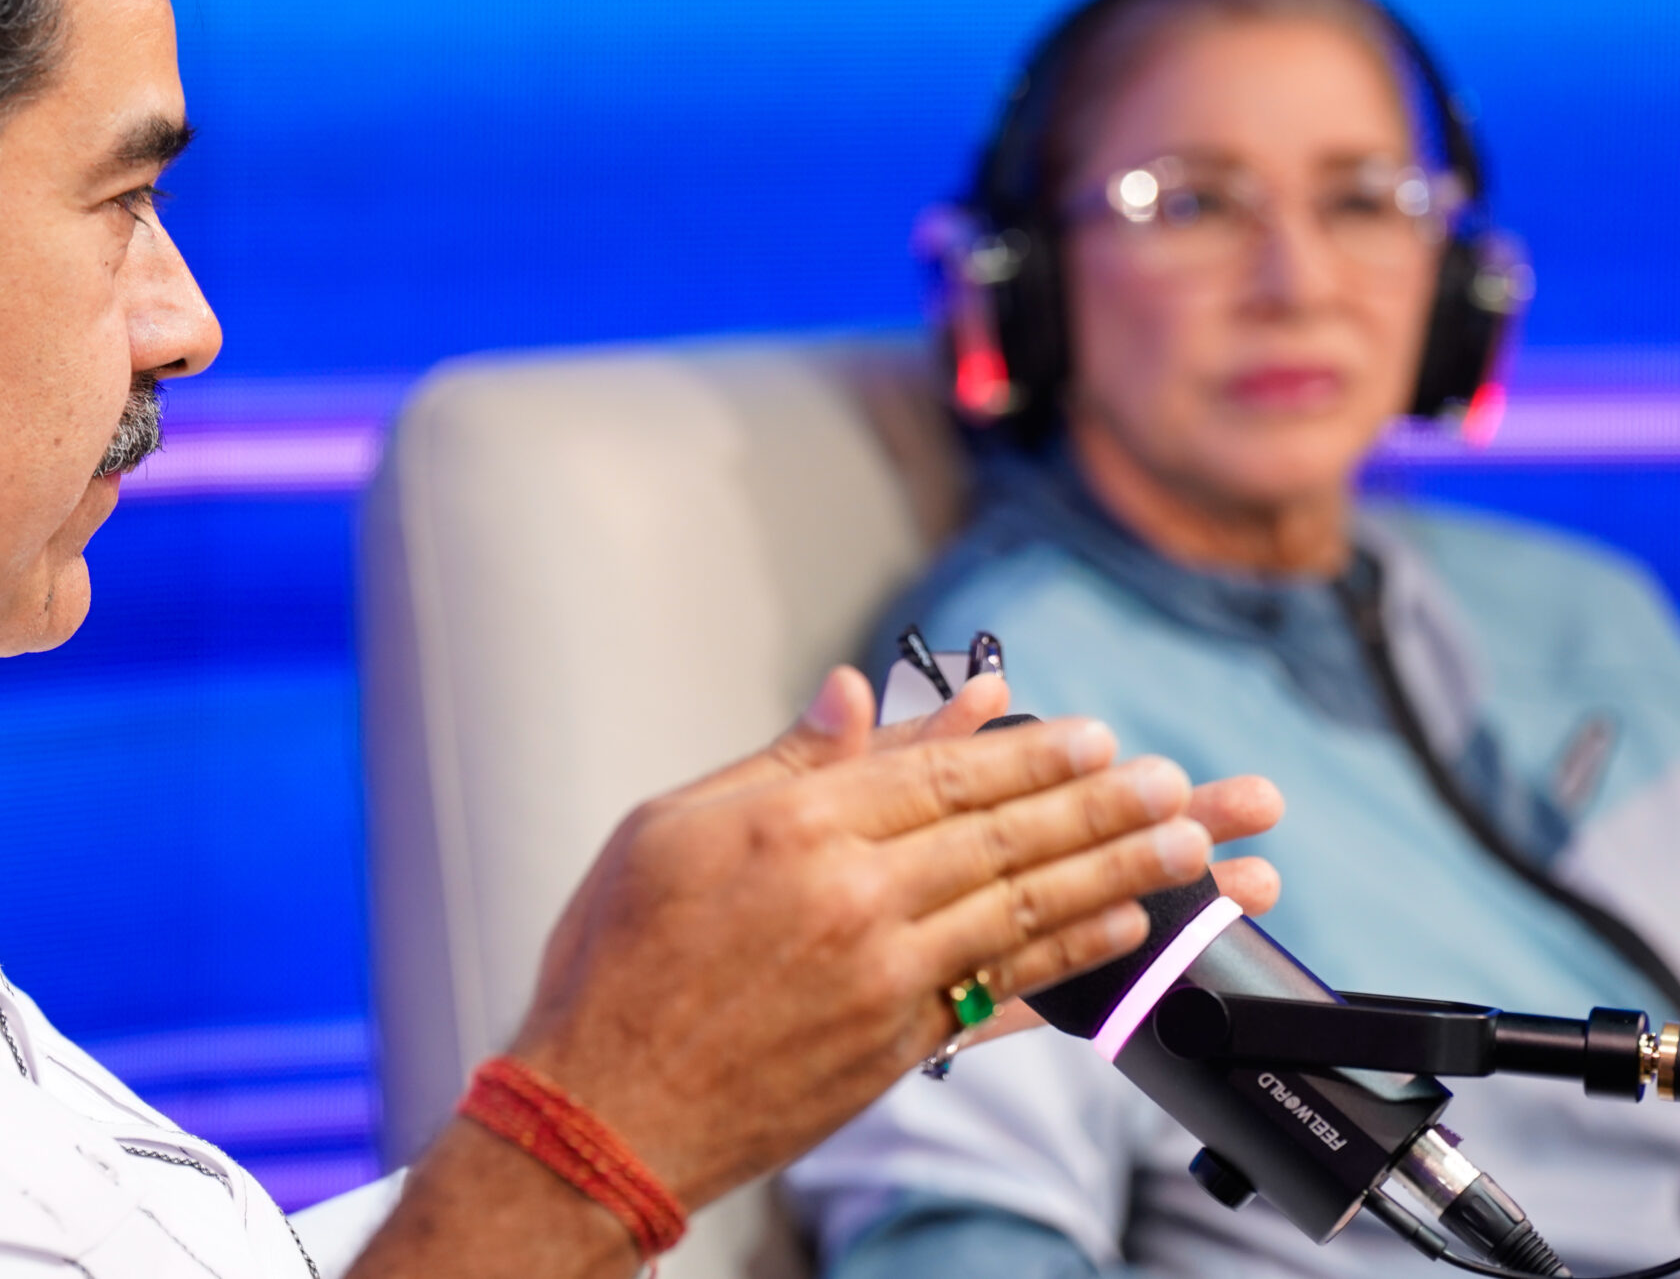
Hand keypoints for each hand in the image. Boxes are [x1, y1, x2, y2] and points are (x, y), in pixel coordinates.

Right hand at [502, 672, 1209, 1211]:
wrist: (607, 1108)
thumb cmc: (618, 961)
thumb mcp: (671, 827)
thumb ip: (780, 763)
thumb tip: (852, 692)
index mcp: (795, 826)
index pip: (940, 772)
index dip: (1026, 751)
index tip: (1091, 734)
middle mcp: (854, 895)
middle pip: (1005, 834)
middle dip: (1101, 802)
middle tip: (1173, 779)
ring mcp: (884, 976)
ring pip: (1026, 907)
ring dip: (1120, 872)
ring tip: (1193, 843)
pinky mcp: (896, 1043)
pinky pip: (1008, 989)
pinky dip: (1074, 955)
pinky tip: (1126, 930)